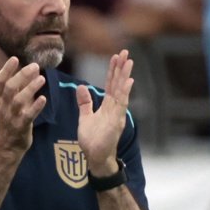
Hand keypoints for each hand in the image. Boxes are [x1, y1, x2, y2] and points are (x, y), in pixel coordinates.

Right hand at [0, 57, 46, 153]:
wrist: (8, 145)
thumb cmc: (11, 119)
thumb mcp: (9, 102)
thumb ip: (20, 86)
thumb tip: (33, 68)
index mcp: (0, 98)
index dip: (6, 69)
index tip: (15, 58)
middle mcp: (4, 106)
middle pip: (10, 87)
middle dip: (22, 75)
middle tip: (35, 66)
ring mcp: (12, 116)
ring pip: (18, 100)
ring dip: (30, 88)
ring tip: (42, 78)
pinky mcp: (21, 126)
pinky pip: (28, 115)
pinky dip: (36, 106)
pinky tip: (43, 99)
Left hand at [77, 50, 133, 176]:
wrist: (95, 158)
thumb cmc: (92, 140)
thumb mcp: (85, 117)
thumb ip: (85, 103)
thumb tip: (81, 87)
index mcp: (108, 106)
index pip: (111, 84)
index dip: (113, 70)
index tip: (115, 56)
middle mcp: (114, 108)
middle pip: (118, 84)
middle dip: (121, 68)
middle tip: (125, 51)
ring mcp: (117, 114)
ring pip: (122, 91)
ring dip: (125, 75)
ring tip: (128, 61)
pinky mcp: (116, 121)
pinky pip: (121, 104)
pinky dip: (125, 92)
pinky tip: (129, 81)